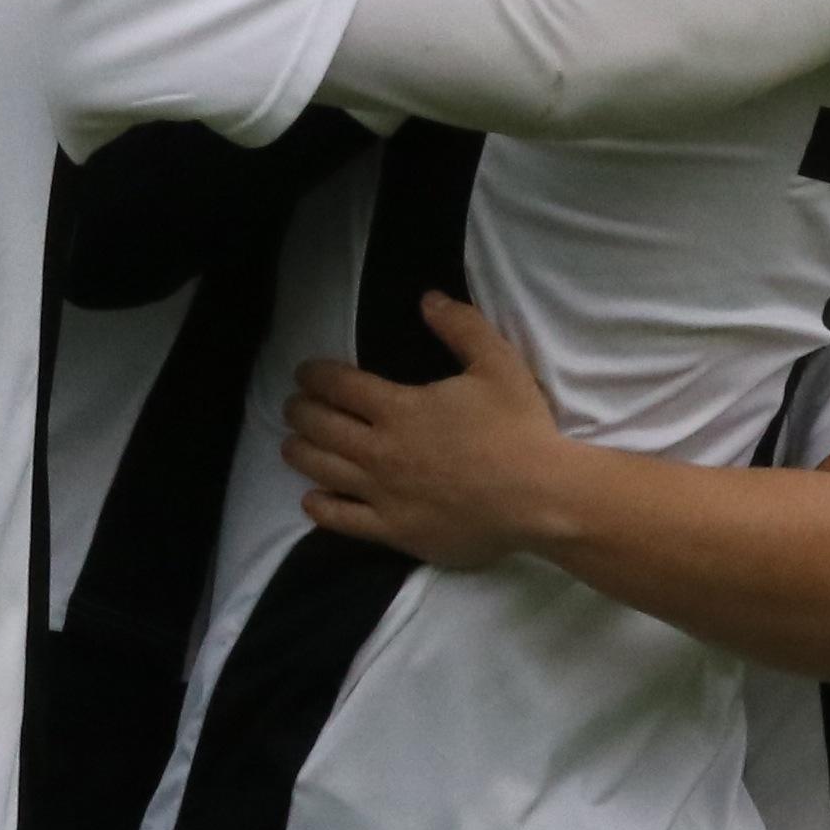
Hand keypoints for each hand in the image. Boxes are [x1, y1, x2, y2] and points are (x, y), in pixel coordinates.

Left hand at [282, 296, 577, 571]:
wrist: (539, 498)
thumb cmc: (518, 428)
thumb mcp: (497, 364)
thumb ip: (460, 327)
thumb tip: (427, 299)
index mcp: (399, 407)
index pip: (338, 385)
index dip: (314, 375)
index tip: (304, 373)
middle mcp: (380, 449)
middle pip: (320, 426)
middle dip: (299, 411)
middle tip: (294, 406)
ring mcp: (383, 493)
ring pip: (322, 470)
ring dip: (299, 452)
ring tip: (291, 444)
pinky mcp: (394, 530)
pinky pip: (342, 520)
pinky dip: (319, 506)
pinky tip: (311, 498)